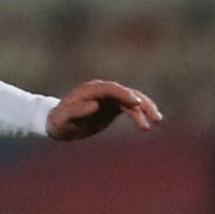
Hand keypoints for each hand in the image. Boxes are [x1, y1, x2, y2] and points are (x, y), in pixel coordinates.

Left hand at [46, 80, 162, 140]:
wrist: (57, 125)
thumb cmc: (57, 123)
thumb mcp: (62, 119)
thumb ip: (76, 111)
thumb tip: (95, 104)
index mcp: (89, 90)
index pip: (111, 89)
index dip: (124, 94)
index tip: (137, 103)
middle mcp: (101, 91)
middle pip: (125, 92)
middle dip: (141, 103)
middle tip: (153, 116)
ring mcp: (108, 97)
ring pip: (131, 100)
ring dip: (145, 109)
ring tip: (157, 121)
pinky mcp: (112, 106)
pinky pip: (130, 108)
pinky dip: (140, 114)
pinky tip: (149, 123)